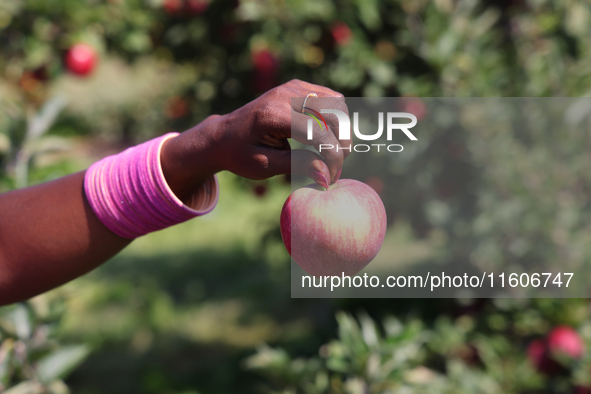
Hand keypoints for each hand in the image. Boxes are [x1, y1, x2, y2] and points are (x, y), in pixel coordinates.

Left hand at [161, 80, 350, 200]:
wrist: (224, 135)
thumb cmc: (241, 154)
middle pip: (334, 114)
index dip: (332, 156)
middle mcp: (285, 95)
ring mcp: (293, 87)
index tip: (331, 177)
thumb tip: (327, 176)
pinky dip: (336, 119)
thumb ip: (297, 166)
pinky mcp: (298, 86)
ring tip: (332, 153)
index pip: (319, 132)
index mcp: (273, 115)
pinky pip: (331, 99)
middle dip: (342, 144)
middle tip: (335, 167)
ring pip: (338, 104)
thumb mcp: (264, 166)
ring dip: (342, 130)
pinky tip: (327, 138)